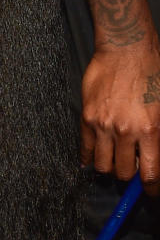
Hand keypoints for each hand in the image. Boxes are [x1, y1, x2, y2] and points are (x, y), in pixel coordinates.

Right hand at [81, 41, 159, 192]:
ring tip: (115, 157)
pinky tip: (96, 155)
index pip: (150, 173)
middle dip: (130, 174)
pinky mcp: (88, 118)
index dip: (152, 188)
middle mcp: (127, 131)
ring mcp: (104, 126)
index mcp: (151, 129)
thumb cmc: (152, 70)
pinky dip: (90, 158)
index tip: (151, 191)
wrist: (126, 48)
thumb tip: (154, 155)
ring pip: (103, 166)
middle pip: (124, 173)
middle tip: (133, 165)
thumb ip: (159, 133)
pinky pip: (86, 150)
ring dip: (110, 166)